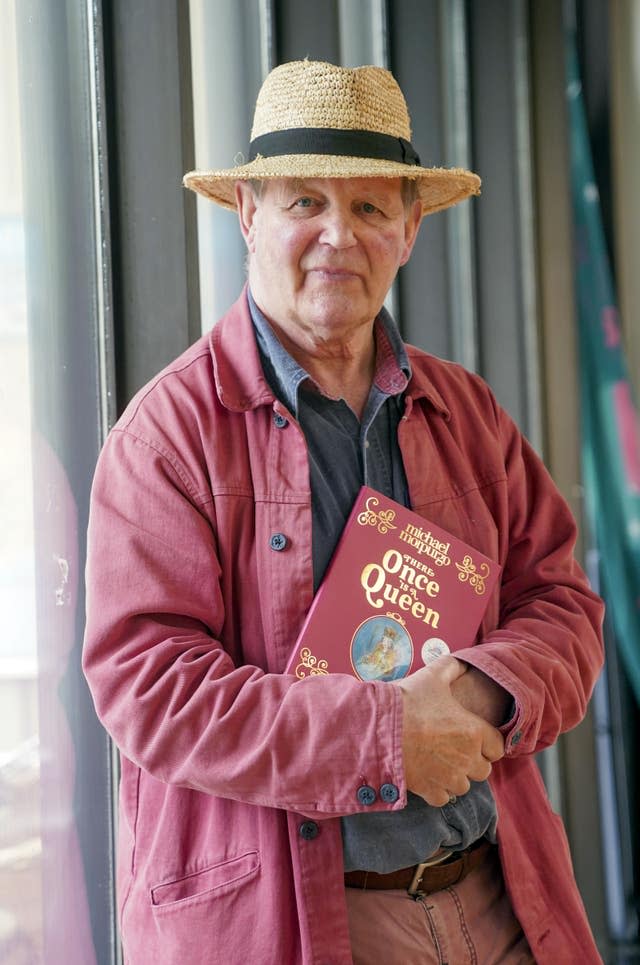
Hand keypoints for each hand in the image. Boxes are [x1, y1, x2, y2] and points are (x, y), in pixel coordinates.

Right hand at [394, 657, 504, 806]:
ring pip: (464, 786)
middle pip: (484, 769)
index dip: (487, 742)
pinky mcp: (430, 790)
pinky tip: (427, 775)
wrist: (378, 728)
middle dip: (473, 760)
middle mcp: (467, 758)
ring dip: (456, 776)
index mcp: (474, 731)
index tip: (473, 736)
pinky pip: (444, 797)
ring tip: (439, 762)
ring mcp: (449, 777)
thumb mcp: (432, 676)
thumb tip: (462, 662)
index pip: (498, 747)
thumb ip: (452, 667)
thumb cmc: (407, 701)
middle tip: (454, 748)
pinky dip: (438, 789)